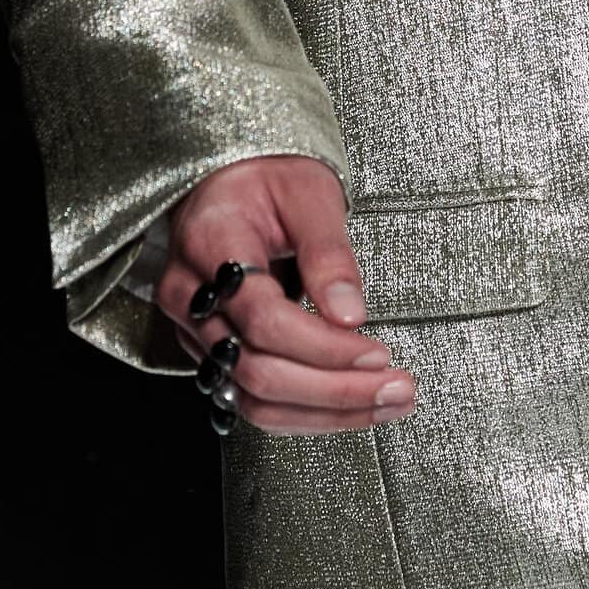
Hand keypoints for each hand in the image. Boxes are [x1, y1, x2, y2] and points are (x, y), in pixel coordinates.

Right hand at [158, 154, 416, 433]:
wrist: (230, 179)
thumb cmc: (268, 175)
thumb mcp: (309, 192)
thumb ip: (329, 253)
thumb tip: (350, 315)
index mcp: (211, 244)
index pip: (264, 317)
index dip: (323, 345)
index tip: (377, 351)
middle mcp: (189, 295)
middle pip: (256, 370)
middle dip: (335, 390)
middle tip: (398, 389)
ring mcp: (193, 329)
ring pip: (252, 398)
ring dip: (326, 413)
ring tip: (387, 403)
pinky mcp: (210, 350)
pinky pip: (253, 398)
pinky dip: (307, 411)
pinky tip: (352, 404)